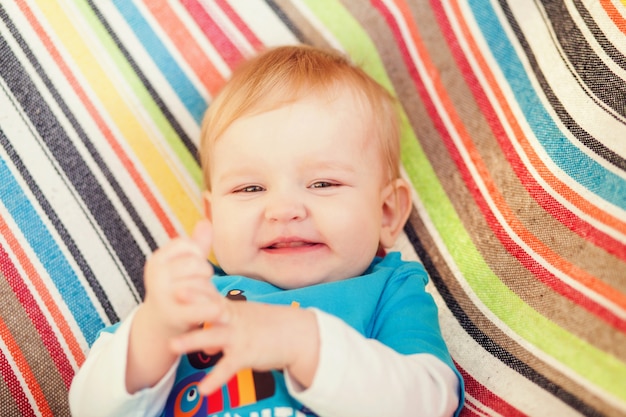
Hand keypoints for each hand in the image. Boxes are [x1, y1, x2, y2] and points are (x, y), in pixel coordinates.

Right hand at [142, 219, 224, 337]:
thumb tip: (206, 222)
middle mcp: (156, 276)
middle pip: (196, 264)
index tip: (194, 266)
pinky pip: (200, 307)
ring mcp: (163, 296)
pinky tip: (219, 311)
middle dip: (205, 273)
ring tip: (204, 298)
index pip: (188, 245)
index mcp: (157, 259)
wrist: (160, 324)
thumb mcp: (183, 265)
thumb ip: (197, 244)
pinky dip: (212, 309)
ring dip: (209, 291)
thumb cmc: (176, 288)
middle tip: (201, 283)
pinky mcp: (173, 316)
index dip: (197, 255)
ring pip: (200, 284)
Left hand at [170, 301, 319, 394]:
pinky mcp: (247, 355)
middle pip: (211, 309)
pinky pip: (228, 368)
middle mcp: (234, 320)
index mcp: (232, 309)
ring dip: (193, 340)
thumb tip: (204, 343)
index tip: (176, 277)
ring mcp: (240, 336)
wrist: (297, 334)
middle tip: (173, 293)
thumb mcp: (244, 319)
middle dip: (193, 302)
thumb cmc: (268, 326)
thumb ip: (222, 326)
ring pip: (214, 337)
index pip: (211, 295)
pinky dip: (215, 379)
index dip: (195, 287)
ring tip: (172, 345)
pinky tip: (203, 389)